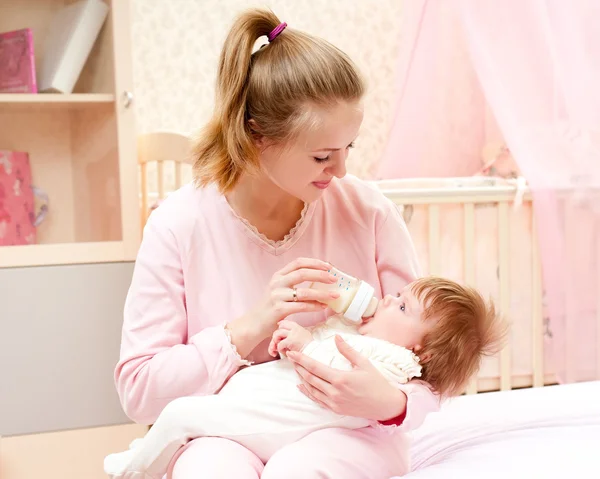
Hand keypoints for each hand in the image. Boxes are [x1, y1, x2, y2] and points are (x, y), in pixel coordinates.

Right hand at [227, 258, 338, 357]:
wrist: (254, 323)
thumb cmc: (271, 307)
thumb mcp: (279, 290)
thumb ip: (293, 283)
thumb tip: (319, 279)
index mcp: (278, 275)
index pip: (298, 262)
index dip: (314, 262)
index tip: (328, 266)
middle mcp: (277, 283)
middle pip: (302, 273)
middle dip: (321, 275)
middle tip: (334, 279)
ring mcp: (277, 296)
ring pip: (304, 292)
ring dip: (322, 293)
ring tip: (335, 295)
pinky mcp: (279, 310)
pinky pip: (302, 306)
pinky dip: (314, 306)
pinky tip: (323, 307)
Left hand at [268, 320, 313, 356]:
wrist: (312, 352)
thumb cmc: (308, 347)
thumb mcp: (303, 335)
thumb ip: (295, 333)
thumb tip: (286, 333)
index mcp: (298, 327)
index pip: (286, 322)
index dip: (280, 325)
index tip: (278, 328)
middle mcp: (295, 328)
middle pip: (280, 327)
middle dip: (276, 335)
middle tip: (277, 342)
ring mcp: (293, 334)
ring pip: (277, 333)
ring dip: (276, 341)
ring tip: (279, 347)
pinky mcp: (290, 341)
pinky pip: (280, 344)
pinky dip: (280, 349)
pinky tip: (284, 352)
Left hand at [287, 335, 407, 420]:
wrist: (385, 405)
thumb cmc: (376, 382)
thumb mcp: (364, 363)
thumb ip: (347, 350)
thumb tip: (336, 337)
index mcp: (340, 379)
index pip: (314, 367)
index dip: (301, 359)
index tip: (292, 353)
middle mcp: (334, 392)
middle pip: (309, 378)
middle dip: (298, 366)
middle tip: (290, 357)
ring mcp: (334, 402)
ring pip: (311, 389)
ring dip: (301, 378)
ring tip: (295, 367)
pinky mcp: (335, 409)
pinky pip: (317, 400)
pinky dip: (307, 392)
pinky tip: (301, 385)